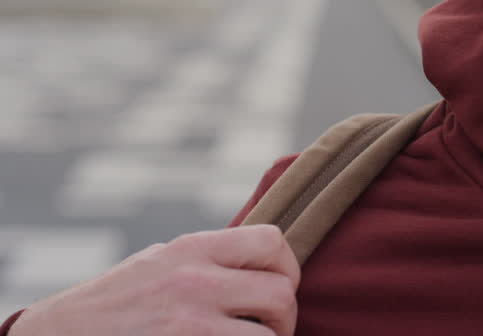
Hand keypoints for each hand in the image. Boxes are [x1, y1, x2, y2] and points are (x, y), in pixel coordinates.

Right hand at [10, 224, 299, 335]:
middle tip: (269, 330)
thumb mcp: (157, 263)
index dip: (286, 268)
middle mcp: (193, 283)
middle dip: (283, 318)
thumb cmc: (109, 305)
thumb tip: (260, 263)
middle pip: (280, 294)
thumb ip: (207, 260)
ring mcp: (188, 326)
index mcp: (189, 250)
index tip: (277, 288)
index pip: (271, 241)